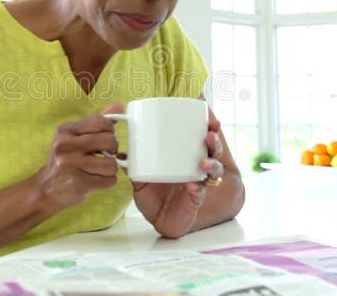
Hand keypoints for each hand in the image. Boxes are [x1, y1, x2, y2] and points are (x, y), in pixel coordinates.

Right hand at [34, 103, 123, 209]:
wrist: (46, 189)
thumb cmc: (65, 160)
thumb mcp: (74, 137)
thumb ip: (96, 122)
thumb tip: (119, 106)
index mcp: (65, 131)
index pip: (100, 122)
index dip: (110, 129)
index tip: (108, 136)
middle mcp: (65, 146)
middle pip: (109, 141)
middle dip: (113, 149)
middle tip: (106, 154)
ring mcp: (70, 165)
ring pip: (111, 164)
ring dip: (111, 168)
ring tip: (100, 169)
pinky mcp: (77, 183)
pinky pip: (108, 180)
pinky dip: (107, 181)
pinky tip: (97, 179)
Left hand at [132, 115, 226, 237]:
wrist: (156, 220)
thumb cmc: (153, 196)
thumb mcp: (140, 179)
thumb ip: (133, 168)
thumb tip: (121, 155)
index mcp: (185, 158)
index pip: (200, 140)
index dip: (207, 129)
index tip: (208, 117)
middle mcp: (195, 168)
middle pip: (213, 151)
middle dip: (215, 141)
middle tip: (210, 134)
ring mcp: (198, 183)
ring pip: (214, 170)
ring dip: (212, 164)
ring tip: (204, 161)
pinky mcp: (196, 199)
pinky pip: (200, 192)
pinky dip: (198, 188)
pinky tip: (193, 186)